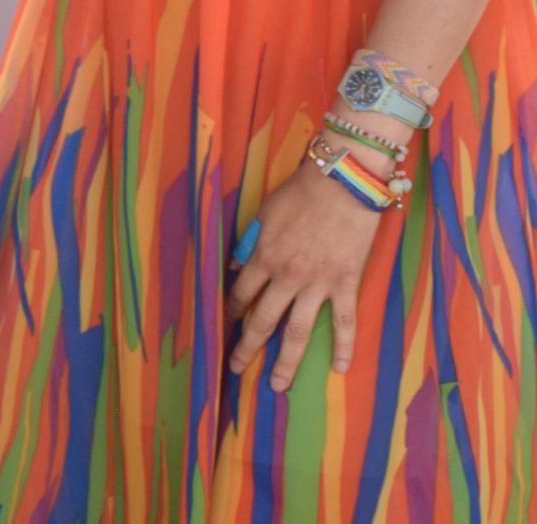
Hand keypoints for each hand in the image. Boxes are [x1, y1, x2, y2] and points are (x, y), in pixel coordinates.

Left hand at [225, 151, 384, 389]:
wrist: (342, 184)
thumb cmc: (300, 194)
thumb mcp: (264, 216)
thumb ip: (251, 245)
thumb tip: (237, 268)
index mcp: (263, 258)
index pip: (240, 294)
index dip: (231, 312)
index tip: (225, 326)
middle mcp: (287, 277)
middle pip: (262, 321)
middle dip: (246, 348)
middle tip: (236, 369)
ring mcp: (317, 284)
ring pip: (298, 332)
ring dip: (286, 361)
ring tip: (277, 385)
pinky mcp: (345, 284)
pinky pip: (344, 322)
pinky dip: (343, 347)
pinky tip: (340, 369)